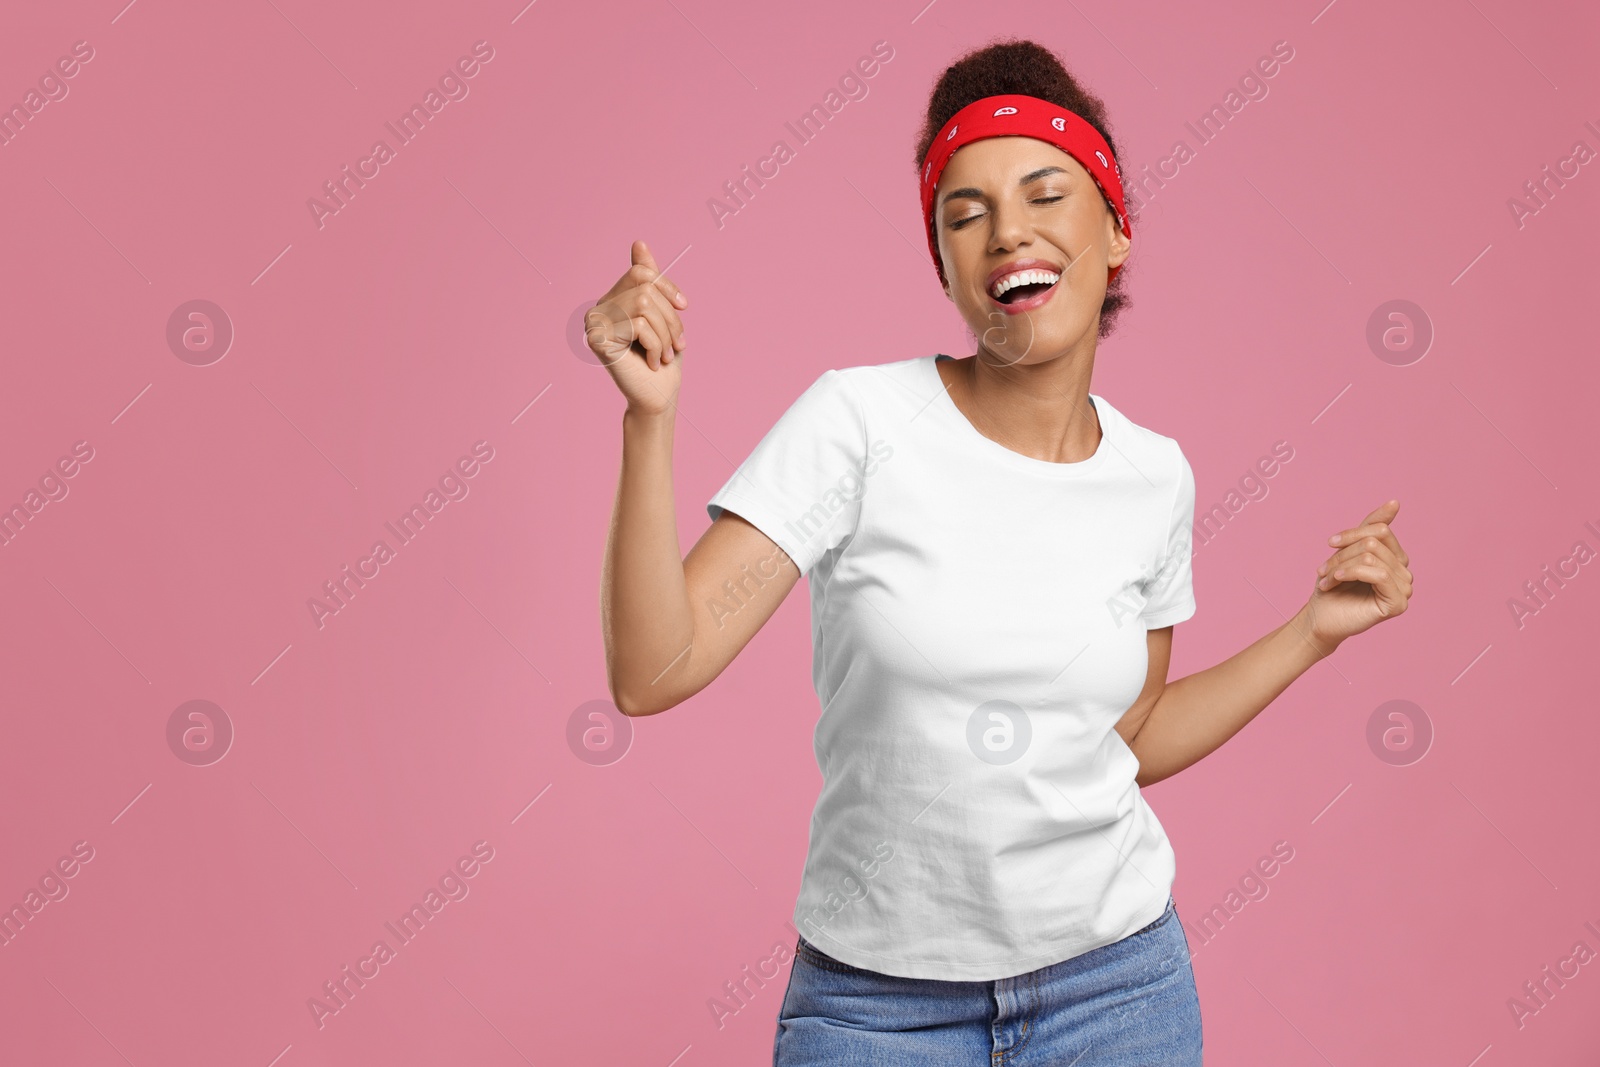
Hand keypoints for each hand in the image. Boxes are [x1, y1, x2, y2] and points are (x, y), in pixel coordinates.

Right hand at [585, 240, 688, 415]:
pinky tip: (651, 362)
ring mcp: (594, 324)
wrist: (658, 397)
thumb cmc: (662, 358)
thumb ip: (649, 280)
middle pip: (645, 288)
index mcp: (612, 300)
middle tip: (678, 344)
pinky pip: (639, 325)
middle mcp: (597, 309)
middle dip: (670, 317)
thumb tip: (638, 242)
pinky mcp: (598, 340)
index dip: (667, 286)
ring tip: (665, 354)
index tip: (684, 307)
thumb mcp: (662, 314)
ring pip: (644, 305)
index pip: (641, 272)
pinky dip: (656, 345)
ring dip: (666, 333)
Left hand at [1302, 499, 1413, 653]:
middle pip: (1374, 542)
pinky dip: (1351, 573)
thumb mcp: (1349, 550)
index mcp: (1396, 558)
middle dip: (1343, 552)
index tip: (1330, 543)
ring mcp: (1404, 588)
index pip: (1381, 529)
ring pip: (1372, 556)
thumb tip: (1396, 502)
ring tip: (1326, 578)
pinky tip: (1335, 580)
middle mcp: (1405, 572)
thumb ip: (1371, 527)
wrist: (1319, 617)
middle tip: (1322, 569)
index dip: (1351, 534)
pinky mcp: (1398, 603)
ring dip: (1341, 565)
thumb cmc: (1332, 585)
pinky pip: (1378, 574)